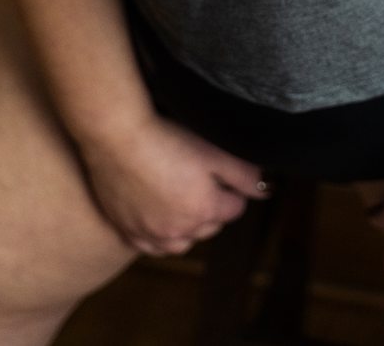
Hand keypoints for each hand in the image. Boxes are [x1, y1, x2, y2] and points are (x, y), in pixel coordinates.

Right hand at [78, 112, 270, 254]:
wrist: (117, 137)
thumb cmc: (167, 139)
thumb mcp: (214, 151)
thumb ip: (244, 174)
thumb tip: (265, 190)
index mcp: (205, 211)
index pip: (234, 209)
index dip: (233, 190)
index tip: (224, 174)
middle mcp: (179, 230)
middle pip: (209, 226)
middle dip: (212, 208)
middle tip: (204, 182)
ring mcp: (151, 234)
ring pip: (181, 241)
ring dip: (188, 226)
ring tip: (184, 201)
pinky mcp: (127, 230)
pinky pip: (151, 245)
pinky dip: (159, 236)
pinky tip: (159, 219)